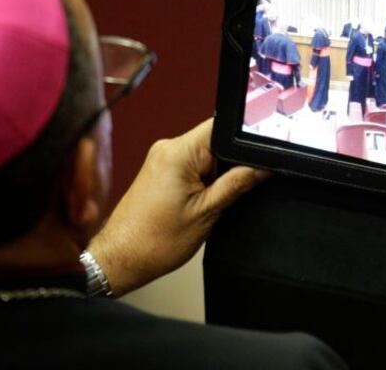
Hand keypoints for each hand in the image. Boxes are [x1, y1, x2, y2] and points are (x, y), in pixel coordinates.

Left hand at [87, 119, 268, 295]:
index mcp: (178, 152)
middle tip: (224, 193)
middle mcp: (167, 148)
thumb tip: (262, 167)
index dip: (244, 142)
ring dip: (215, 175)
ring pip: (206, 155)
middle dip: (230, 164)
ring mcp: (162, 158)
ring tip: (206, 202)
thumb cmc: (155, 241)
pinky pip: (192, 165)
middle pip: (215, 140)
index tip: (256, 162)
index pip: (221, 128)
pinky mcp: (161, 170)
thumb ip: (237, 184)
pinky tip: (197, 202)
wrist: (123, 257)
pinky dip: (202, 180)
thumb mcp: (207, 212)